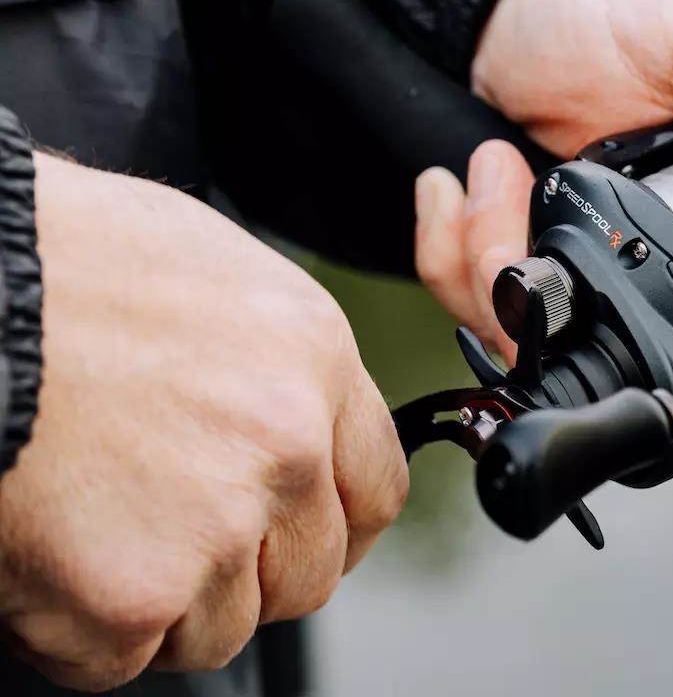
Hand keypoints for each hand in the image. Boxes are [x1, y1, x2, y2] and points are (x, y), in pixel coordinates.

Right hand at [0, 154, 407, 690]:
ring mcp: (216, 527)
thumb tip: (300, 428)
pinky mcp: (130, 596)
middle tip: (177, 539)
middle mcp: (287, 447)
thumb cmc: (57, 263)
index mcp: (316, 362)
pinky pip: (124, 659)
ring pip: (222, 627)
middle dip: (251, 575)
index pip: (376, 492)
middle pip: (309, 573)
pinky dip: (81, 631)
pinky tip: (48, 551)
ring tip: (94, 527)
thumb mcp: (216, 280)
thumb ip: (279, 370)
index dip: (335, 527)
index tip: (299, 536)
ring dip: (164, 605)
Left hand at [416, 0, 672, 550]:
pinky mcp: (547, 293)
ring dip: (509, 275)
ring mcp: (622, 301)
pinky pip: (491, 322)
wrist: (517, 19)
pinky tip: (476, 177)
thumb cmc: (627, 22)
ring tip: (507, 171)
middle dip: (615, 370)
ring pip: (567, 364)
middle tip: (558, 279)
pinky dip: (460, 247)